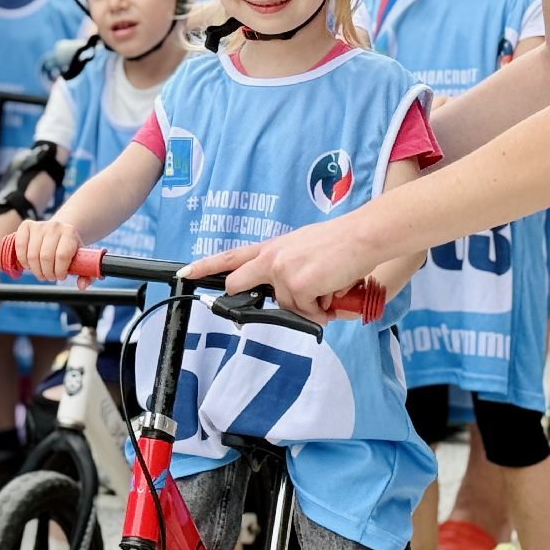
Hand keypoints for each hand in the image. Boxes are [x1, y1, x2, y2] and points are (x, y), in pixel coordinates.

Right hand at [13, 219, 87, 284]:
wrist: (59, 231)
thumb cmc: (70, 249)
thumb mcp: (81, 259)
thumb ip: (86, 274)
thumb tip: (81, 286)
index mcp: (70, 232)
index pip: (62, 256)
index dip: (59, 271)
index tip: (60, 277)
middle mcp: (55, 226)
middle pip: (46, 257)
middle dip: (47, 273)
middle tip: (50, 277)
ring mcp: (39, 225)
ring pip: (32, 255)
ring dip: (36, 270)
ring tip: (41, 273)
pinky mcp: (26, 226)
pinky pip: (20, 246)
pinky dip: (23, 260)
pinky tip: (29, 265)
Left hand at [177, 218, 375, 324]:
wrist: (363, 237)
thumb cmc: (340, 243)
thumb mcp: (302, 248)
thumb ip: (286, 268)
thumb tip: (287, 297)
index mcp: (271, 248)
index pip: (230, 257)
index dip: (205, 266)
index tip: (185, 273)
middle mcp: (271, 259)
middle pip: (240, 285)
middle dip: (245, 299)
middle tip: (274, 298)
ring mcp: (281, 272)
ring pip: (286, 307)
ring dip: (309, 306)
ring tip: (329, 286)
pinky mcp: (297, 286)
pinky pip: (308, 312)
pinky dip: (324, 310)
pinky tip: (334, 291)